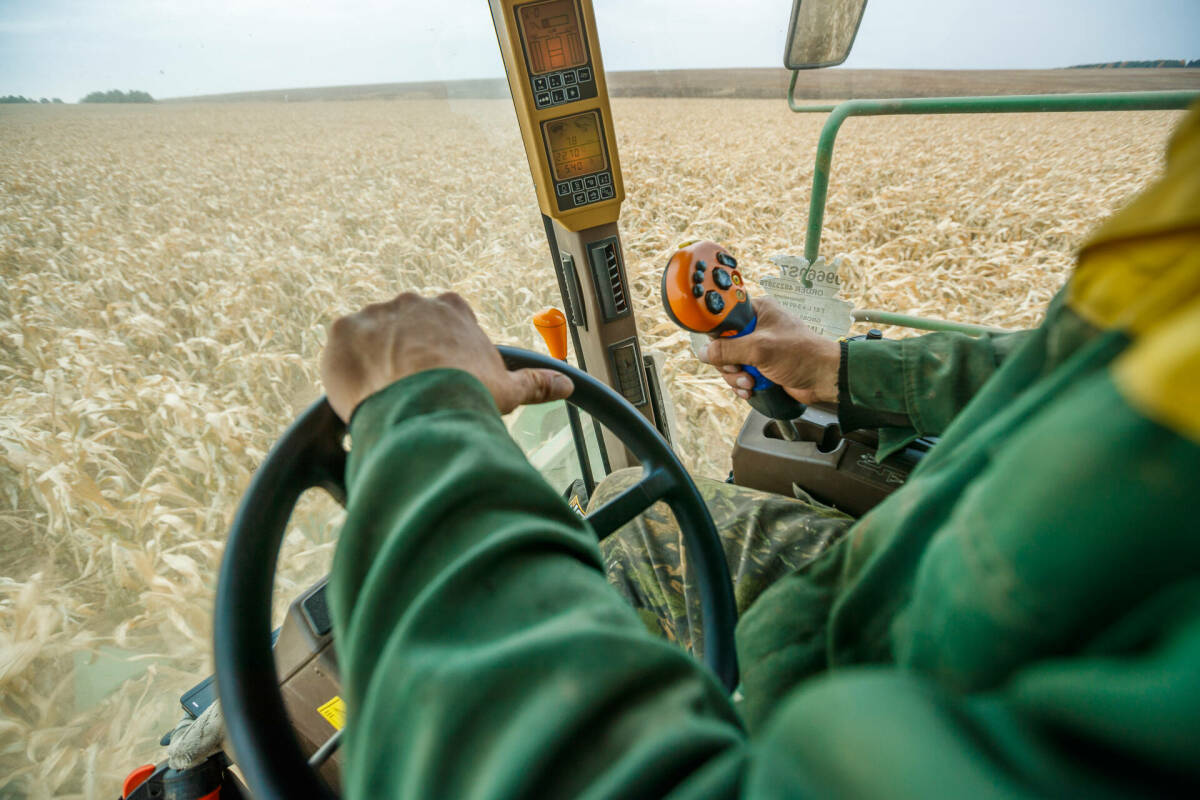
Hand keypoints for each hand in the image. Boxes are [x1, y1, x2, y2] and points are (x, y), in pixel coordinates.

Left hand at [321, 292, 573, 421]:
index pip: (445, 324)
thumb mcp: (508, 389)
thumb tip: (566, 385)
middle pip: (405, 328)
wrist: (420, 400)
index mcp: (451, 309)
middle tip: (410, 391)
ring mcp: (374, 314)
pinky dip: (346, 369)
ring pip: (370, 338)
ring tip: (382, 396)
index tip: (441, 376)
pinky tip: (357, 393)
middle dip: (405, 354)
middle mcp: (411, 302)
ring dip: (373, 361)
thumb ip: (536, 383)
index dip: (442, 353)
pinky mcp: (341, 331)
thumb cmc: (468, 391)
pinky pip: (339, 349)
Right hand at [698, 296, 839, 404]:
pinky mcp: (762, 365)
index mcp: (758, 311)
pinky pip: (740, 375)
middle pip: (723, 345)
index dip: (718, 335)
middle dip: (728, 363)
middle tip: (739, 370)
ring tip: (750, 383)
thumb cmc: (801, 354)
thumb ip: (728, 350)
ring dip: (736, 377)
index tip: (718, 348)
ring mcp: (759, 348)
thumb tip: (703, 352)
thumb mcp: (760, 349)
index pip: (724, 317)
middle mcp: (757, 326)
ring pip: (730, 363)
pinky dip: (742, 384)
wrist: (824, 378)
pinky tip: (751, 390)